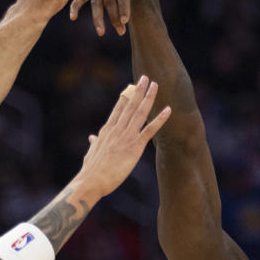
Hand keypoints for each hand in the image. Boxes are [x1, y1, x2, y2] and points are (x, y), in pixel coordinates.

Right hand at [76, 77, 170, 196]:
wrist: (91, 181)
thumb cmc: (91, 171)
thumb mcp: (91, 153)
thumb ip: (94, 143)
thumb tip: (92, 138)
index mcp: (106, 131)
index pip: (118, 109)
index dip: (126, 97)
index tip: (131, 87)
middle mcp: (117, 130)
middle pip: (130, 105)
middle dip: (138, 90)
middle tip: (145, 78)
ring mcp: (126, 137)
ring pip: (140, 112)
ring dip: (149, 98)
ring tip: (155, 85)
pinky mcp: (135, 147)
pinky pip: (150, 130)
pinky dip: (160, 119)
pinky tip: (168, 110)